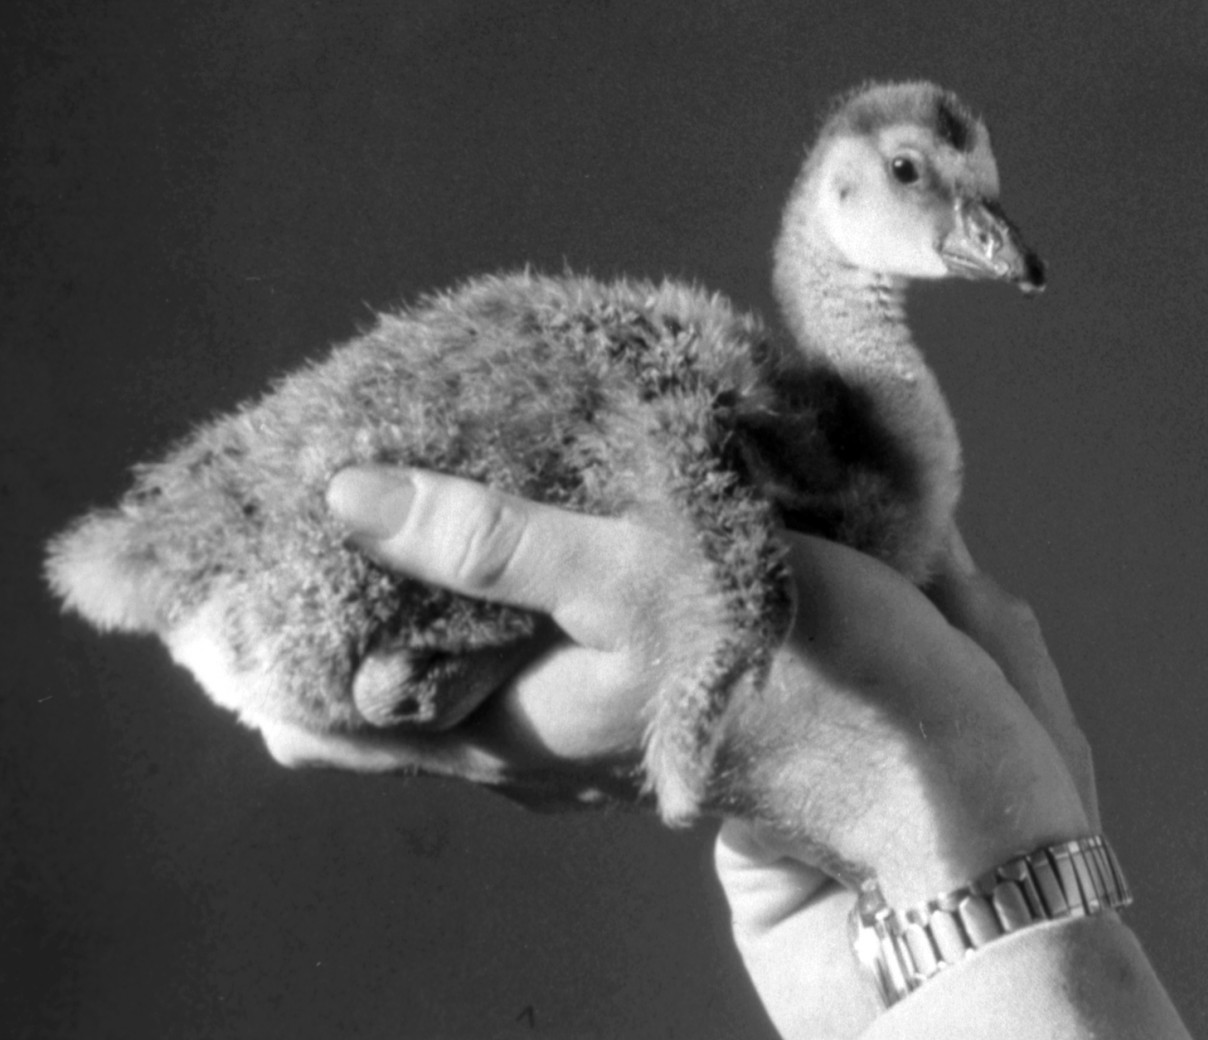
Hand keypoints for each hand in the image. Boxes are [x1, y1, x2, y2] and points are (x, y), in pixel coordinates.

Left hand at [268, 467, 1098, 1037]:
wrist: (943, 760)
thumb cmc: (802, 676)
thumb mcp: (640, 578)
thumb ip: (498, 538)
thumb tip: (354, 491)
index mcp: (512, 725)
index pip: (336, 712)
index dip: (274, 642)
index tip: (234, 560)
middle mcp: (539, 738)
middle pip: (391, 681)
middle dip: (345, 595)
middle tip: (305, 491)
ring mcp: (600, 717)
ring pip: (472, 652)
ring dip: (433, 578)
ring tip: (401, 477)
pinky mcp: (660, 685)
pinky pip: (549, 631)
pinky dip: (517, 574)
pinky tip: (532, 503)